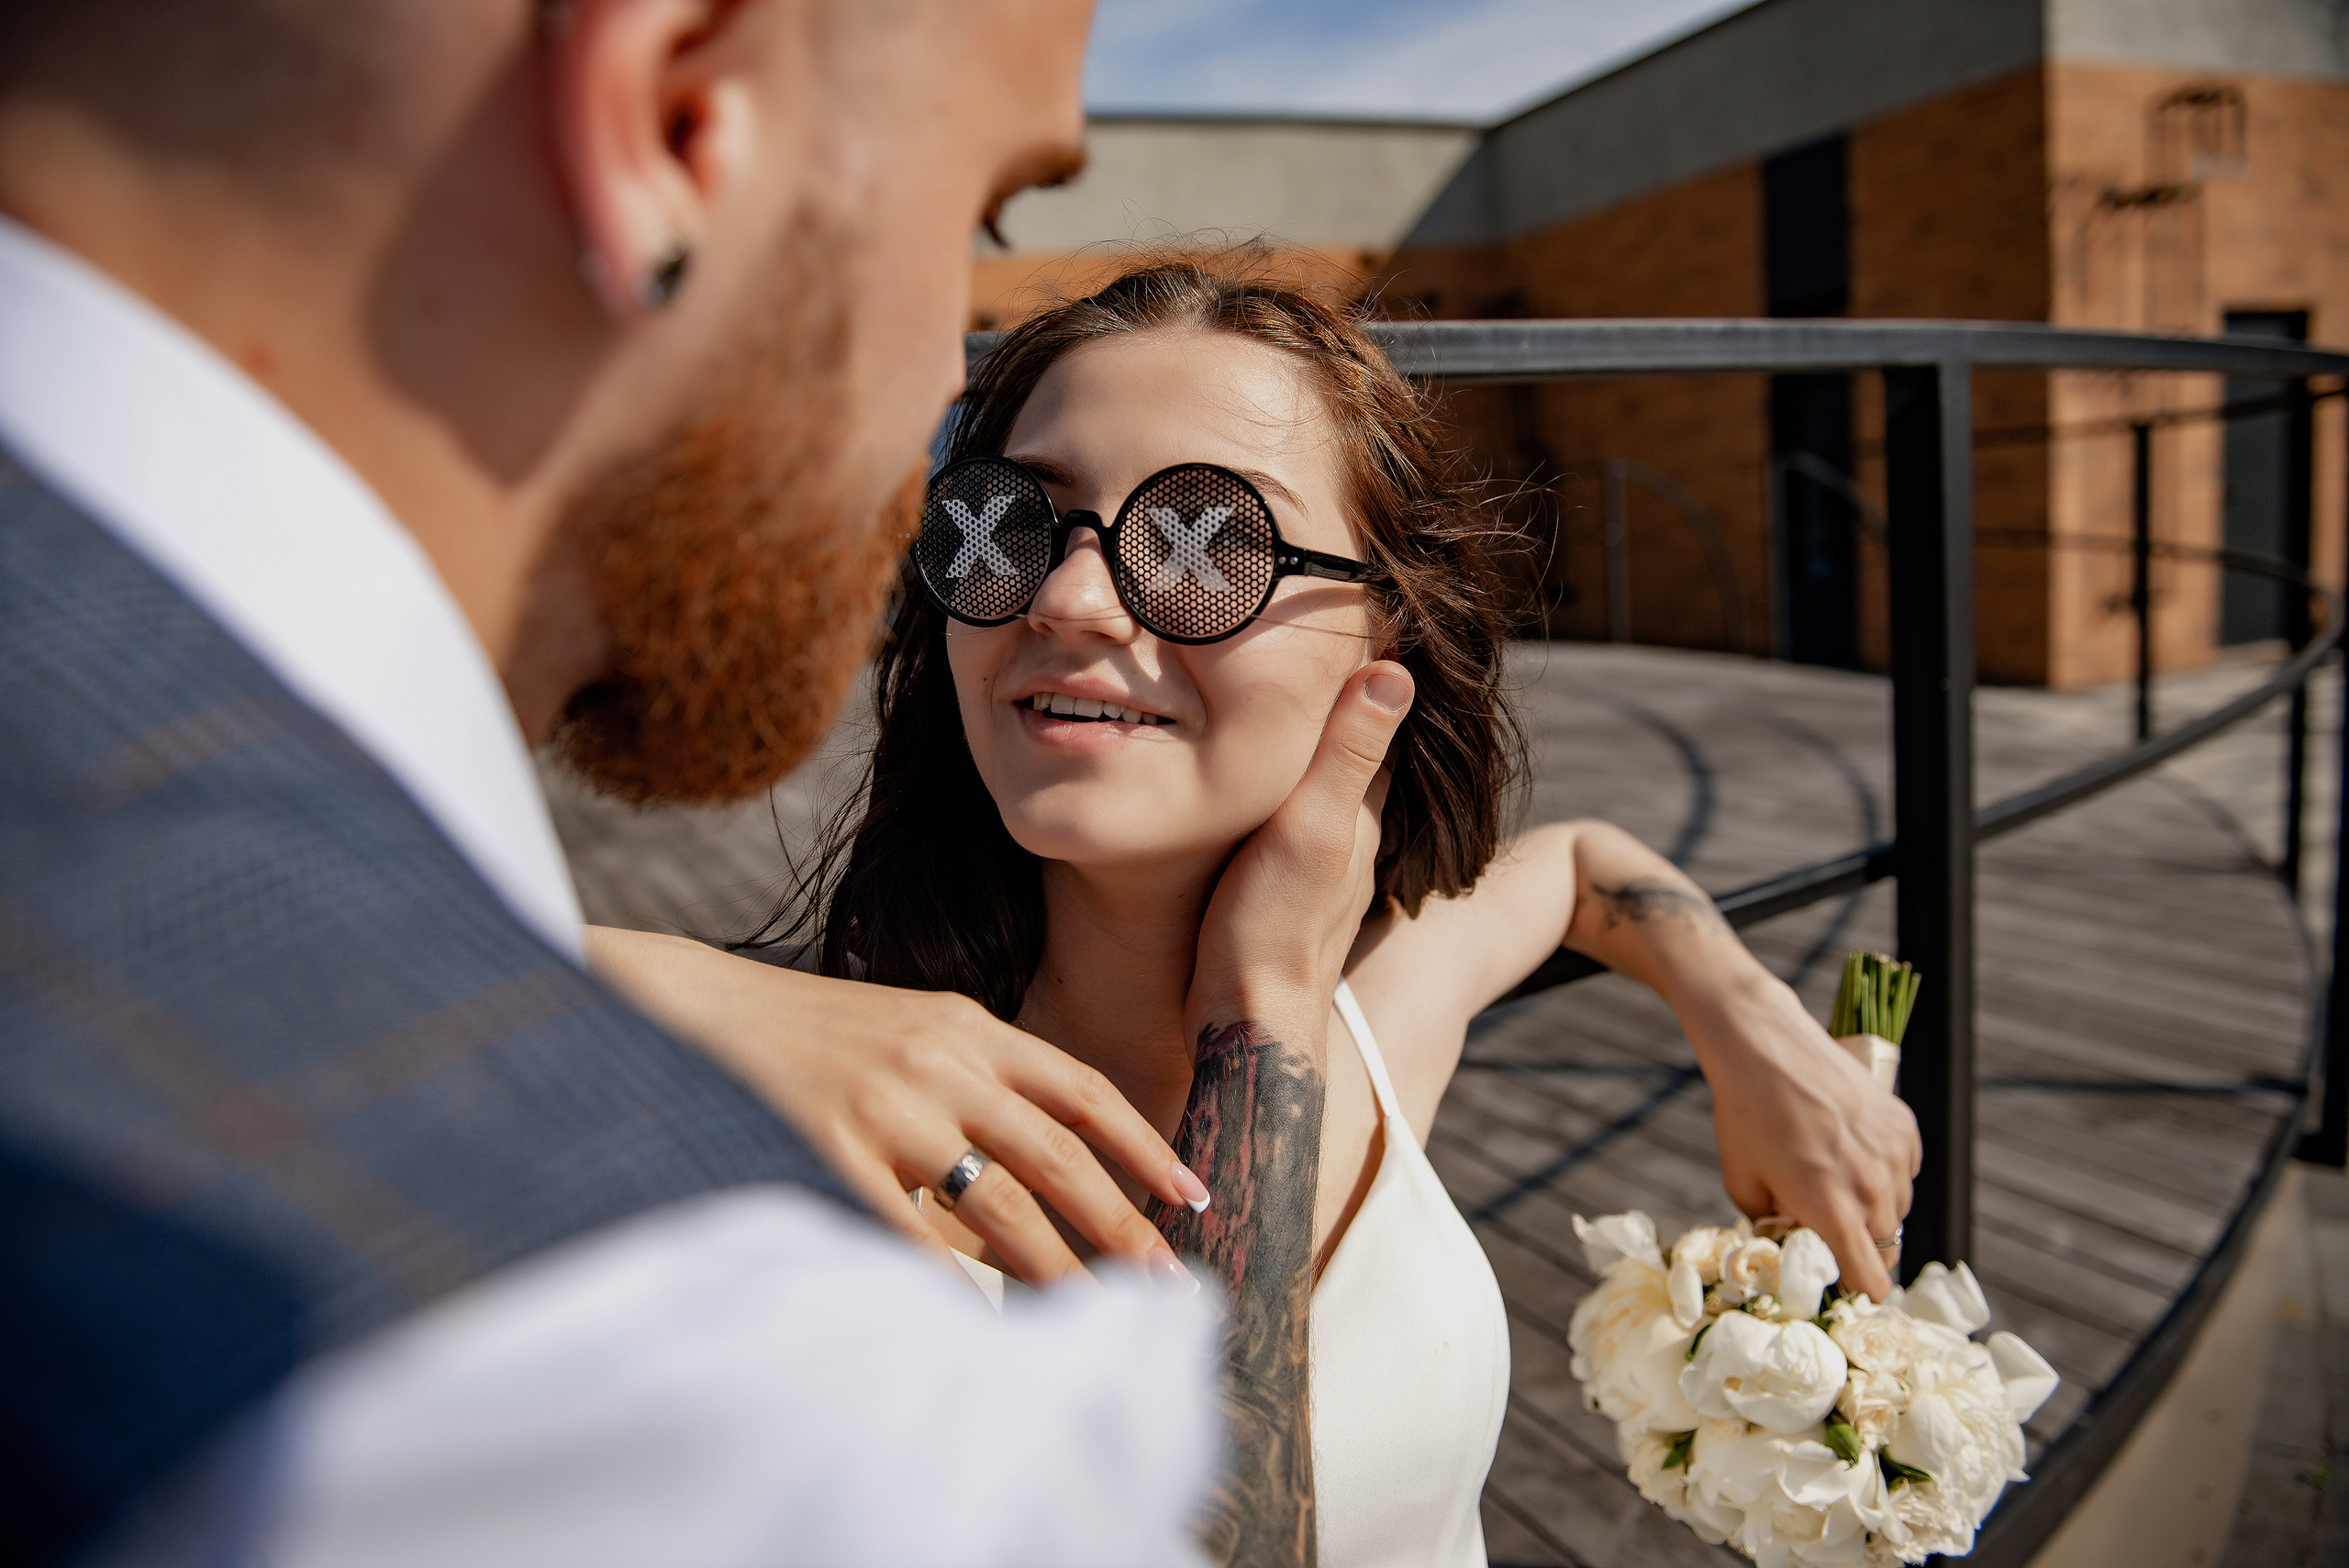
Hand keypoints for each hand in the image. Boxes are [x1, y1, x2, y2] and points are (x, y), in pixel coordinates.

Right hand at [586, 927, 1208, 1287]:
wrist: (694, 1011)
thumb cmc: (809, 1036)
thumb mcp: (908, 1033)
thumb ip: (978, 1086)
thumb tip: (1048, 1179)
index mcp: (967, 1027)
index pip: (1081, 1088)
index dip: (1143, 1146)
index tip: (1191, 1196)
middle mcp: (939, 1061)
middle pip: (1056, 1155)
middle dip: (1120, 1224)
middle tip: (1164, 1283)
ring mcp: (886, 1106)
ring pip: (998, 1204)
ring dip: (1054, 1268)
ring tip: (1091, 1318)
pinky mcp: (828, 1150)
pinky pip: (908, 1236)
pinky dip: (950, 1286)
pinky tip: (981, 1323)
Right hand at [1187, 661, 1412, 1038]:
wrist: (1246, 1022)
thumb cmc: (1274, 928)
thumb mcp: (1313, 829)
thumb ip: (1348, 754)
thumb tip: (1397, 670)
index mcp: (1362, 810)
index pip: (1380, 719)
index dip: (1373, 665)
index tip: (1362, 610)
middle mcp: (1351, 834)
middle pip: (1353, 748)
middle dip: (1341, 697)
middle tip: (1318, 637)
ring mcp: (1319, 864)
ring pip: (1323, 784)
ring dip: (1310, 740)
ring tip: (1284, 690)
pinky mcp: (1284, 888)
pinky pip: (1293, 816)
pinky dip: (1283, 782)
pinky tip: (1254, 777)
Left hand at [1682, 968, 1921, 1301]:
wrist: (1765, 1047)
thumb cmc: (1745, 1115)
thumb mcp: (1742, 1181)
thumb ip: (1769, 1222)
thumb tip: (1785, 1234)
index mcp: (1833, 1213)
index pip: (1872, 1280)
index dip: (1860, 1289)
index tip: (1849, 1283)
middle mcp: (1872, 1189)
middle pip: (1885, 1246)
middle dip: (1860, 1243)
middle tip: (1829, 1221)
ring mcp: (1893, 1157)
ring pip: (1898, 1207)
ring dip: (1874, 1206)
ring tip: (1835, 1177)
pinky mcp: (1903, 1127)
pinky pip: (1905, 1169)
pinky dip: (1886, 1170)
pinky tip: (1851, 1149)